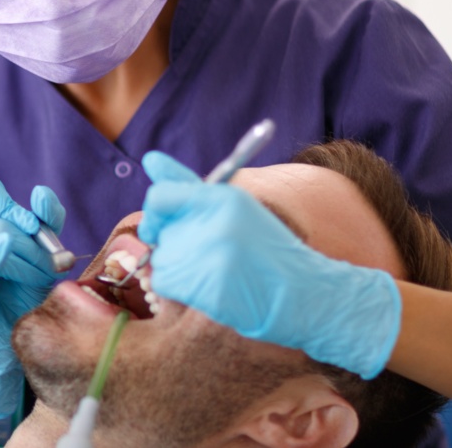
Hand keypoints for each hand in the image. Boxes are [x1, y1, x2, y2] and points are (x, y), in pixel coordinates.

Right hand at [0, 169, 64, 419]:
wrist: (9, 341)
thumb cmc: (20, 293)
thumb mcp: (40, 252)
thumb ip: (45, 221)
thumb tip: (41, 193)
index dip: (11, 204)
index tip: (33, 228)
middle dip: (29, 242)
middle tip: (47, 267)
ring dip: (25, 261)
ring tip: (34, 279)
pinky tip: (2, 256)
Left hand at [136, 151, 400, 378]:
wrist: (301, 293)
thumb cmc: (265, 248)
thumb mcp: (235, 208)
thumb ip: (189, 187)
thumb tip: (149, 158)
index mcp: (222, 198)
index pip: (160, 196)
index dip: (155, 211)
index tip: (160, 223)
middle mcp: (212, 223)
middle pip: (158, 230)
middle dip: (172, 242)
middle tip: (208, 254)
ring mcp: (207, 256)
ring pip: (160, 258)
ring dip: (178, 267)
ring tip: (216, 271)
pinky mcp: (202, 286)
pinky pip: (165, 282)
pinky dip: (180, 288)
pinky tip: (210, 288)